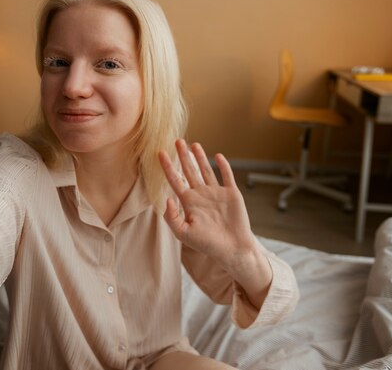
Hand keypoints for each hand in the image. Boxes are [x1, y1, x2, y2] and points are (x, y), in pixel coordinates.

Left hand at [158, 139, 271, 307]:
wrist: (232, 249)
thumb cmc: (208, 244)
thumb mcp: (184, 234)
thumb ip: (172, 218)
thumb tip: (167, 198)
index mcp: (188, 202)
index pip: (175, 180)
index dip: (167, 167)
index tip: (159, 153)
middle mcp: (201, 194)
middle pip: (189, 170)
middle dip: (182, 156)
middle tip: (177, 140)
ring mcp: (216, 193)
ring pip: (206, 170)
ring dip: (200, 157)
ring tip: (194, 144)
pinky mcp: (231, 193)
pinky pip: (226, 176)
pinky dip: (223, 166)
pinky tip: (218, 156)